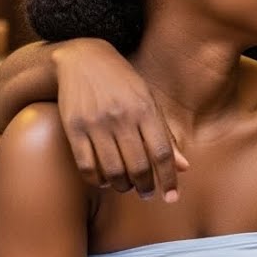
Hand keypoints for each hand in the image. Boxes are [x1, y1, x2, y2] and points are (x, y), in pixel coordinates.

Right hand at [52, 39, 188, 201]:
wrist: (83, 58)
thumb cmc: (123, 83)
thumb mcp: (149, 101)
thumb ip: (165, 135)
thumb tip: (183, 167)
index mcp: (145, 109)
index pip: (162, 152)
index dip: (169, 178)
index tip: (171, 197)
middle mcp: (122, 117)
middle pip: (138, 165)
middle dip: (145, 186)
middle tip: (148, 193)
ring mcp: (96, 123)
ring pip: (112, 169)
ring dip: (122, 186)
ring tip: (127, 187)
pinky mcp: (73, 128)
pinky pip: (86, 165)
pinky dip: (97, 179)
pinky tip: (105, 180)